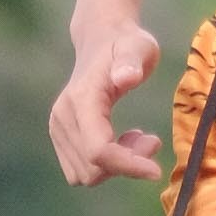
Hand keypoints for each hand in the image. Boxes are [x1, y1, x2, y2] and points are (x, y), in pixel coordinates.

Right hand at [50, 17, 163, 186]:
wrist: (101, 40)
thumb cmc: (125, 43)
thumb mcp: (138, 46)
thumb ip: (132, 61)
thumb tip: (127, 78)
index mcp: (81, 99)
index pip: (98, 150)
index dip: (127, 166)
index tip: (156, 170)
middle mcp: (63, 117)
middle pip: (92, 168)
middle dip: (126, 164)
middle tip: (152, 140)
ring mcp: (58, 128)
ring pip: (86, 174)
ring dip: (116, 167)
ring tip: (137, 138)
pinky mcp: (61, 137)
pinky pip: (81, 170)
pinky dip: (106, 166)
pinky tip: (123, 142)